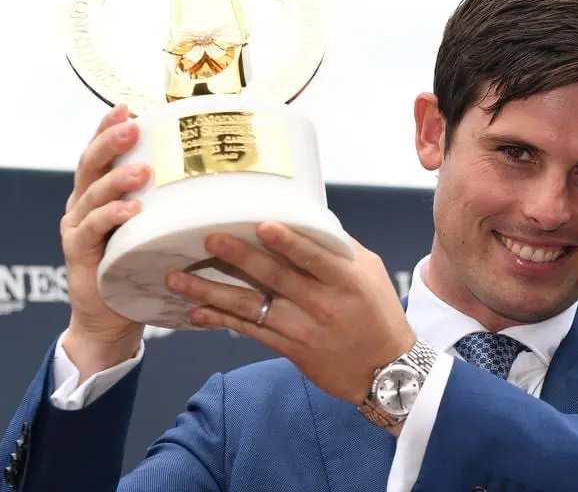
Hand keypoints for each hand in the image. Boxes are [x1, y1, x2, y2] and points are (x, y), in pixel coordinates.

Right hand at [59, 105, 150, 374]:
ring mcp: (78, 228)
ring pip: (92, 195)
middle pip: (90, 165)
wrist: (114, 317)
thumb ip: (171, 202)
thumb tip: (219, 178)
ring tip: (141, 170)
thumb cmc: (141, 265)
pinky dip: (111, 217)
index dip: (108, 128)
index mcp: (100, 193)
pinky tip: (131, 211)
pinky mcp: (80, 254)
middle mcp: (83, 205)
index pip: (101, 154)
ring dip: (117, 180)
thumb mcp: (157, 227)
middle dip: (109, 142)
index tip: (127, 107)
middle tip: (131, 127)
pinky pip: (93, 230)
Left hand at [165, 223, 415, 404]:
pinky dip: (221, 322)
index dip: (288, 242)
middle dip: (238, 257)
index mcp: (346, 280)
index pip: (313, 257)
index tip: (262, 225)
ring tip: (178, 279)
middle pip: (275, 277)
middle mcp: (322, 304)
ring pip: (252, 307)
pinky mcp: (290, 349)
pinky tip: (197, 313)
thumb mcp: (371, 273)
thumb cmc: (380, 314)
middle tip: (208, 239)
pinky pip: (250, 332)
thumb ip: (339, 247)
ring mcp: (303, 329)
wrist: (387, 369)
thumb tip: (306, 220)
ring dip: (212, 292)